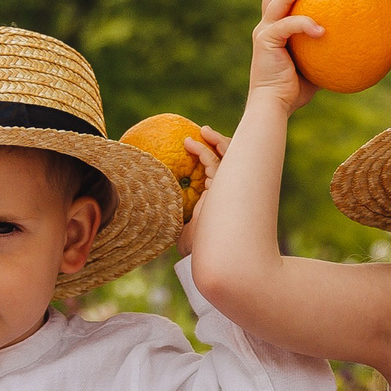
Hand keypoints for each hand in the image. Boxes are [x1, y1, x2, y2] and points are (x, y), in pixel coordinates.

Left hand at [175, 126, 231, 258]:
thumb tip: (158, 211)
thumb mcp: (184, 231)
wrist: (207, 259)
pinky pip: (214, 163)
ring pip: (228, 158)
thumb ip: (179, 219)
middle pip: (232, 163)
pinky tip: (191, 143)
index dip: (213, 159)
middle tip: (206, 134)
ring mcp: (225, 191)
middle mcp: (226, 195)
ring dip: (217, 142)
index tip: (198, 147)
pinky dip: (204, 150)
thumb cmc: (196, 250)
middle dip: (223, 146)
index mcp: (219, 202)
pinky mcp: (221, 189)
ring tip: (203, 131)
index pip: (221, 174)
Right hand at [247, 0, 322, 113]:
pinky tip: (322, 29)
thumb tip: (356, 45)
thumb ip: (326, 52)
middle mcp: (265, 26)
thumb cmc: (294, 91)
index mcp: (274, 29)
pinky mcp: (266, 41)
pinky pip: (288, 25)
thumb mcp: (315, 66)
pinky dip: (305, 23)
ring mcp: (264, 32)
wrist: (273, 107)